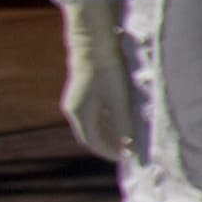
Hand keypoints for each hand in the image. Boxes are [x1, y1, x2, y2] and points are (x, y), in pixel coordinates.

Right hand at [59, 4, 133, 159]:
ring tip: (126, 139)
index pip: (92, 142)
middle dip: (108, 145)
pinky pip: (92, 114)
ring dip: (107, 133)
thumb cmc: (107, 72)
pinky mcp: (82, 92)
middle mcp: (73, 109)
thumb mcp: (118, 100)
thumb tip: (128, 146)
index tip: (125, 157)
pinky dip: (105, 122)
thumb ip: (122, 123)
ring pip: (91, 124)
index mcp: (79, 114)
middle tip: (127, 151)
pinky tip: (120, 121)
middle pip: (90, 134)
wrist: (93, 44)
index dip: (108, 152)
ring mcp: (76, 100)